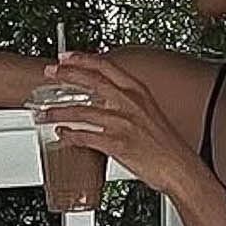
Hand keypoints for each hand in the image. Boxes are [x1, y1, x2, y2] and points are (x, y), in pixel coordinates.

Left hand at [35, 52, 197, 197]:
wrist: (181, 168)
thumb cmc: (166, 145)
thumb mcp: (149, 114)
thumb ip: (128, 103)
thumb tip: (106, 100)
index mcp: (138, 92)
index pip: (106, 66)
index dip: (83, 59)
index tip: (66, 57)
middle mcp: (130, 103)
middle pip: (91, 81)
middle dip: (66, 75)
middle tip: (49, 73)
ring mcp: (123, 123)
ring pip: (82, 111)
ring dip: (58, 111)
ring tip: (45, 113)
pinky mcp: (117, 144)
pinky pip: (86, 137)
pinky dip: (70, 136)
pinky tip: (62, 136)